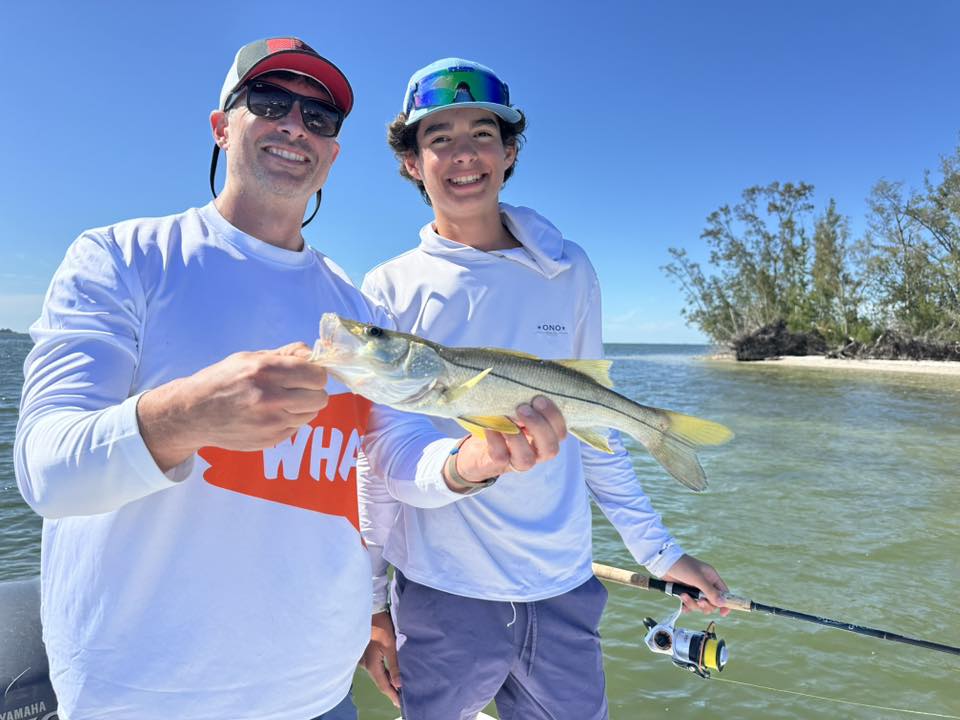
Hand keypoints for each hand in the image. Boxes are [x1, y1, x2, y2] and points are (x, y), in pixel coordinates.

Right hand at [138, 342, 328, 470]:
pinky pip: (297, 427)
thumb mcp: (249, 358)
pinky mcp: (270, 439)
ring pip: (312, 414)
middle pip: (320, 397)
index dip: (316, 373)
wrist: (194, 413)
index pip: (317, 375)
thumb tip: (314, 353)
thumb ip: (285, 354)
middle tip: (298, 388)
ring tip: (282, 401)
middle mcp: (270, 397)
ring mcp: (271, 422)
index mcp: (265, 370)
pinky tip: (271, 414)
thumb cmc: (222, 380)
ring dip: (303, 407)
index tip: (308, 373)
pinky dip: (290, 420)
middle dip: (313, 391)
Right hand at [359, 611, 400, 707]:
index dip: (392, 695)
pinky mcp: (366, 654)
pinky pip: (375, 668)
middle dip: (390, 691)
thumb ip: (394, 665)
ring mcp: (364, 660)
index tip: (400, 704)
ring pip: (377, 675)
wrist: (371, 611)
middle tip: (400, 700)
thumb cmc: (382, 626)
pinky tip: (390, 675)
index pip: (383, 685)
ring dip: (387, 682)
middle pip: (379, 681)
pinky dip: (384, 674)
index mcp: (372, 665)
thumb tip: (398, 684)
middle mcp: (366, 665)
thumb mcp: (391, 645)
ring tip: (398, 690)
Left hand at [450, 396, 566, 486]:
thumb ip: (528, 401)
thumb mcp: (519, 410)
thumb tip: (528, 376)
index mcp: (547, 437)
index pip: (561, 433)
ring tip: (505, 418)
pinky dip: (495, 440)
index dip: (554, 416)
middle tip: (522, 408)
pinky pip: (501, 457)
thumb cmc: (506, 421)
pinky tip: (490, 427)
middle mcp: (537, 452)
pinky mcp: (500, 464)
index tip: (539, 398)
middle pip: (550, 449)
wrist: (480, 446)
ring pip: (527, 459)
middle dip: (538, 426)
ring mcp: (519, 461)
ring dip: (516, 437)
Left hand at [663, 554, 730, 616]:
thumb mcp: (697, 578)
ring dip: (693, 604)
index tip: (722, 613)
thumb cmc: (683, 566)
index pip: (724, 593)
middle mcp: (705, 585)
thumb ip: (710, 591)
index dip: (725, 603)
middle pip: (712, 603)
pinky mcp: (686, 593)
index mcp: (712, 578)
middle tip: (699, 601)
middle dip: (705, 605)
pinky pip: (690, 605)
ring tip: (684, 596)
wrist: (664, 563)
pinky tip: (682, 605)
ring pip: (700, 606)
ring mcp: (695, 590)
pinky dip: (686, 607)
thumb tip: (722, 603)